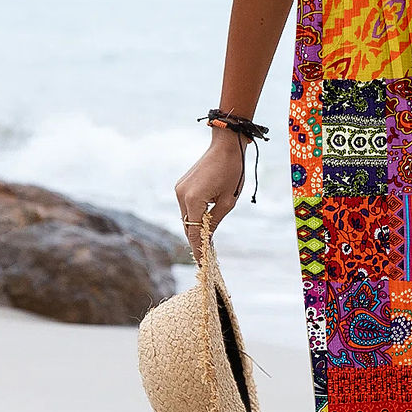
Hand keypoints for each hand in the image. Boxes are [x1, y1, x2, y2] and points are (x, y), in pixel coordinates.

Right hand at [174, 127, 246, 262]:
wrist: (226, 146)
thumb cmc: (232, 172)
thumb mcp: (228, 201)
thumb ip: (214, 221)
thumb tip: (207, 238)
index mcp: (193, 200)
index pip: (193, 232)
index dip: (198, 249)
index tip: (202, 265)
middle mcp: (181, 195)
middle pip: (187, 226)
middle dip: (196, 240)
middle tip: (206, 257)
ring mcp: (179, 189)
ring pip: (186, 217)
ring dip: (195, 227)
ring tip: (207, 242)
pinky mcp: (181, 185)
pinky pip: (187, 207)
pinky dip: (194, 216)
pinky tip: (204, 223)